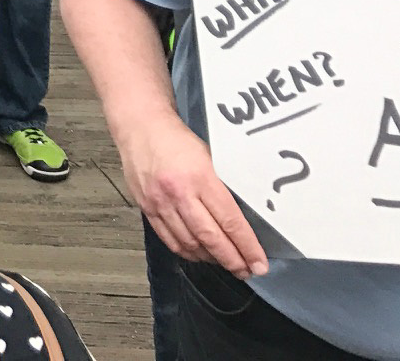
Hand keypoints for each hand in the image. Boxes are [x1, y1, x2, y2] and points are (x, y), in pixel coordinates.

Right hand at [118, 114, 269, 277]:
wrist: (139, 127)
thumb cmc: (177, 140)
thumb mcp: (209, 158)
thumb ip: (221, 188)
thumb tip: (241, 220)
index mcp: (200, 177)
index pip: (229, 221)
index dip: (247, 247)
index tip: (259, 264)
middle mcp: (179, 193)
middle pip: (211, 238)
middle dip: (232, 260)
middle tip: (247, 271)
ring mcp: (160, 203)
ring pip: (190, 243)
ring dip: (211, 258)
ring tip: (226, 264)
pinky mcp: (146, 208)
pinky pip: (169, 240)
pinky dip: (187, 252)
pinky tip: (200, 254)